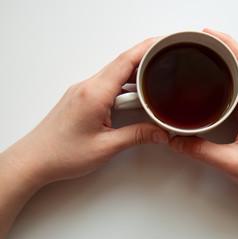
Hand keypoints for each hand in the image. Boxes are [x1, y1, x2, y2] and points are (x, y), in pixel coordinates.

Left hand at [3, 38, 168, 186]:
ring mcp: (82, 90)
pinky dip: (122, 85)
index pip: (125, 62)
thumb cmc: (62, 154)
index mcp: (95, 94)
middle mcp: (87, 86)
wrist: (35, 159)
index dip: (146, 49)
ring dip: (133, 75)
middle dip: (144, 60)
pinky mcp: (81, 97)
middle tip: (164, 63)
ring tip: (152, 82)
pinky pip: (106, 83)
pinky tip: (132, 96)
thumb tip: (160, 132)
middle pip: (121, 64)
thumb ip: (137, 136)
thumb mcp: (106, 147)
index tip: (162, 44)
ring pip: (114, 73)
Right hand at [170, 28, 237, 196]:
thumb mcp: (233, 163)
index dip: (226, 44)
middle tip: (198, 42)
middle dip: (222, 46)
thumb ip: (201, 152)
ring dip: (225, 60)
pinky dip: (228, 77)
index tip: (207, 34)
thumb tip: (176, 141)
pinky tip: (214, 81)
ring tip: (204, 56)